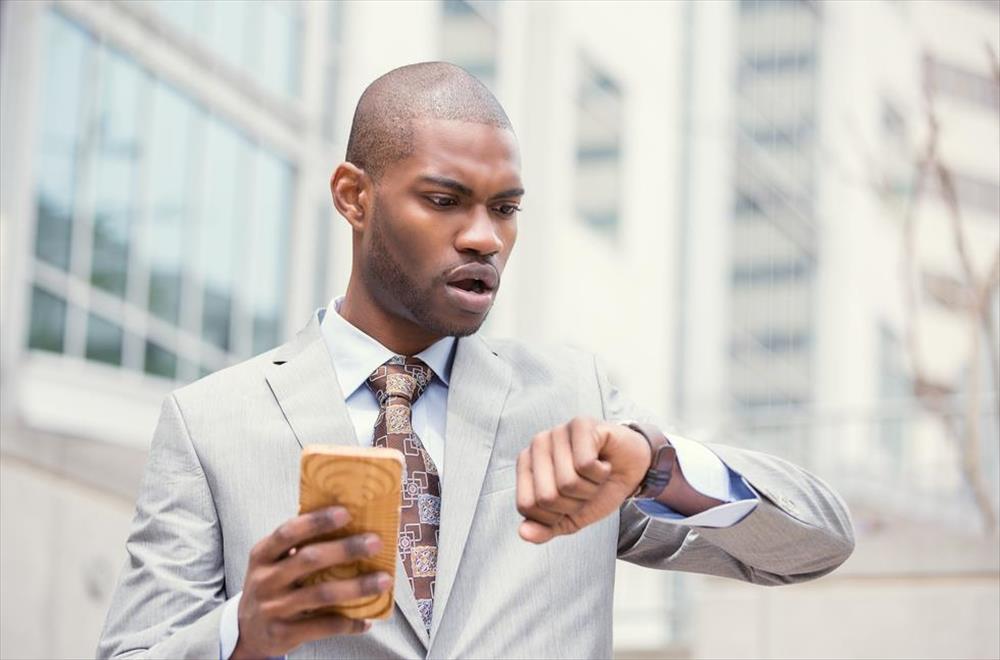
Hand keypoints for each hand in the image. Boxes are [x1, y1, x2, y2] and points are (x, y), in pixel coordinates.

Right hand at [231, 506, 391, 658]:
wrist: (247, 630)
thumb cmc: (272, 584)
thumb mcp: (273, 561)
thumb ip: (299, 544)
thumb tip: (349, 521)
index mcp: (263, 554)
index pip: (289, 532)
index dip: (316, 521)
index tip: (346, 512)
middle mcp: (265, 580)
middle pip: (309, 560)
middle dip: (345, 549)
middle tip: (375, 542)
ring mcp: (273, 608)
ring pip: (321, 594)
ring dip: (357, 587)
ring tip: (384, 580)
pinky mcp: (283, 633)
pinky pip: (323, 626)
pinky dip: (348, 622)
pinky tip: (367, 619)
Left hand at [516, 417, 649, 543]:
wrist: (632, 470)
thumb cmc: (598, 488)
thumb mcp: (570, 517)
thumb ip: (545, 528)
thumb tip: (524, 533)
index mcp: (526, 467)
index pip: (526, 506)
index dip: (554, 516)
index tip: (570, 502)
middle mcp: (537, 446)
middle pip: (547, 497)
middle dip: (575, 503)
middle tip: (586, 487)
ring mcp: (557, 432)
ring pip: (568, 482)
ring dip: (591, 488)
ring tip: (595, 474)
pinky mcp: (580, 424)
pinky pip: (585, 465)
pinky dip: (601, 473)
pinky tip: (604, 462)